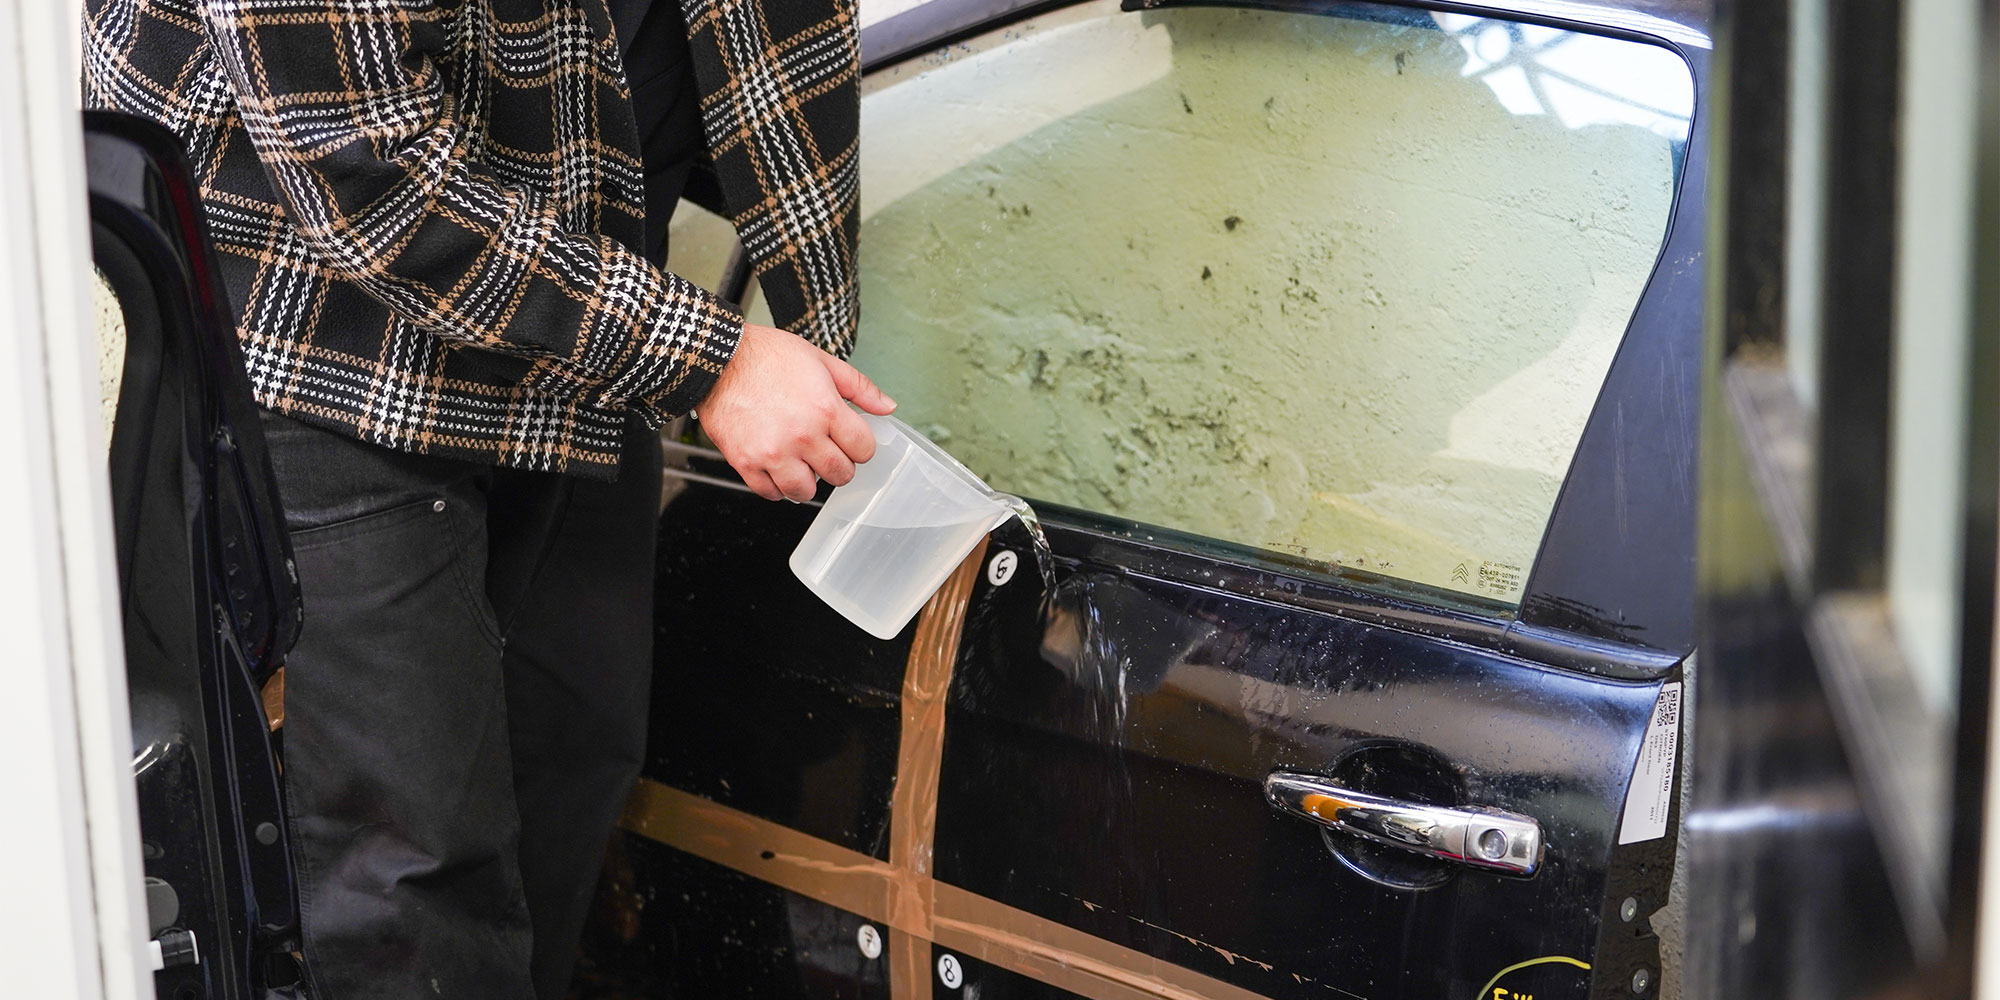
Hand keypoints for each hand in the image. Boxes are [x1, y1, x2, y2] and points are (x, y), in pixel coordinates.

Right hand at [696, 324, 896, 501]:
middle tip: (826, 452)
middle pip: (839, 474)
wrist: (716, 359)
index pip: (863, 449)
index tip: (849, 441)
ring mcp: (773, 453)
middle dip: (838, 465)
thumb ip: (858, 387)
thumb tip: (887, 407)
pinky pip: (771, 493)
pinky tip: (777, 467)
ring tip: (801, 462)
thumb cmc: (765, 355)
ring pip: (806, 491)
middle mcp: (801, 435)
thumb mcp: (820, 360)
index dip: (860, 446)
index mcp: (825, 409)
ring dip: (808, 480)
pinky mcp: (746, 462)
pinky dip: (777, 486)